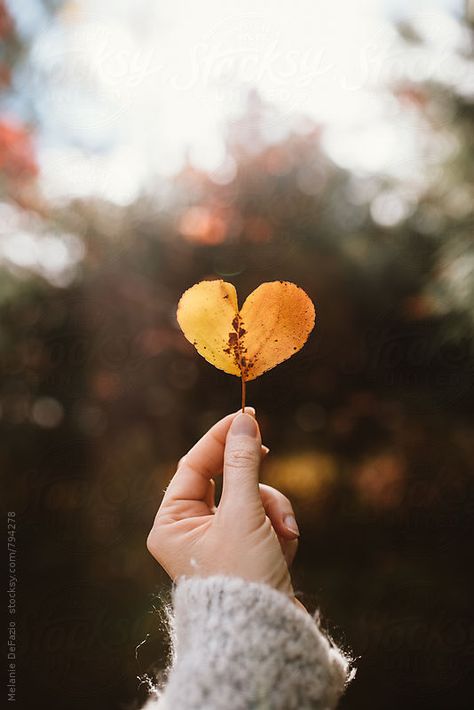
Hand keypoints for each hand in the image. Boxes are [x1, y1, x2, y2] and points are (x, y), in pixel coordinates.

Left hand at [147, 408, 300, 598]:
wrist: (266, 638)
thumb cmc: (244, 578)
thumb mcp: (244, 514)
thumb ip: (243, 464)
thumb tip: (244, 422)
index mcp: (174, 523)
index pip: (195, 465)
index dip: (220, 438)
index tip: (245, 416)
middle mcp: (192, 531)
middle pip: (226, 480)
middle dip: (254, 481)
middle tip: (266, 450)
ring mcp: (221, 542)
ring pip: (251, 499)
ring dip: (272, 510)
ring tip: (283, 532)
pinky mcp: (246, 552)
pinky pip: (264, 521)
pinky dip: (278, 530)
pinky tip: (285, 550)